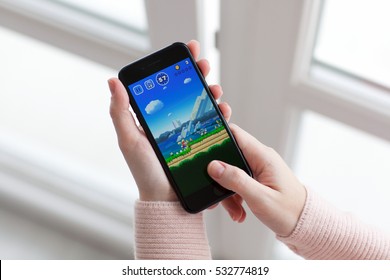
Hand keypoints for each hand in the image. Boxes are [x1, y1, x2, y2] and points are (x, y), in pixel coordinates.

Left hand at [108, 40, 235, 203]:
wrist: (166, 199)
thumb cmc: (145, 171)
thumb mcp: (129, 140)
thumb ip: (120, 112)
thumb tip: (112, 81)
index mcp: (153, 117)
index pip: (165, 85)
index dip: (176, 67)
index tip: (186, 51)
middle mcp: (170, 121)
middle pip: (186, 91)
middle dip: (197, 74)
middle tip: (204, 64)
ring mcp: (187, 131)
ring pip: (201, 104)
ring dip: (211, 92)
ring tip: (215, 89)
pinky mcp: (201, 141)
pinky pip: (212, 123)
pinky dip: (220, 113)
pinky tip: (223, 109)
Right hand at [207, 124, 305, 236]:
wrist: (305, 224)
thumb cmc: (290, 211)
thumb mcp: (260, 198)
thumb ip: (236, 180)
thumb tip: (214, 166)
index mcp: (263, 156)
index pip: (235, 134)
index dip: (216, 135)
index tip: (200, 146)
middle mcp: (259, 159)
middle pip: (228, 156)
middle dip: (218, 175)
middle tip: (213, 191)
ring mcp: (257, 169)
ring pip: (230, 173)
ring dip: (226, 191)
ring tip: (234, 210)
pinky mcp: (256, 179)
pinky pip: (237, 183)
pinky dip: (233, 197)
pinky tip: (238, 211)